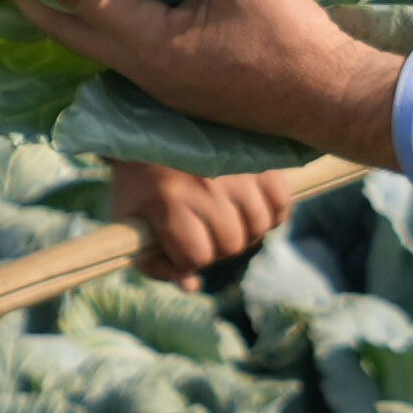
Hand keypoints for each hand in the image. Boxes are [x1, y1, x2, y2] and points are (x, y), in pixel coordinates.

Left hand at [0, 0, 410, 169]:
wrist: (329, 101)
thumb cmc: (290, 43)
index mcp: (148, 42)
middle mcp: (141, 68)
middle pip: (67, 29)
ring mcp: (158, 83)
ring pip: (91, 45)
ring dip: (58, 16)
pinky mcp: (178, 85)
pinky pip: (120, 53)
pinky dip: (96, 27)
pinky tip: (102, 13)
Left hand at [107, 156, 299, 285]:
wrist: (154, 126)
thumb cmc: (141, 181)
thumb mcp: (131, 221)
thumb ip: (154, 262)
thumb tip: (192, 286)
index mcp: (168, 201)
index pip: (197, 256)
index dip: (188, 258)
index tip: (177, 243)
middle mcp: (205, 186)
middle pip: (230, 244)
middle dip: (216, 247)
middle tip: (204, 230)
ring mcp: (235, 171)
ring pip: (258, 226)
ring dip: (244, 231)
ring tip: (227, 219)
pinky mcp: (258, 159)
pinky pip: (280, 201)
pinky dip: (271, 212)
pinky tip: (250, 208)